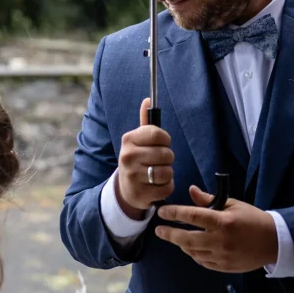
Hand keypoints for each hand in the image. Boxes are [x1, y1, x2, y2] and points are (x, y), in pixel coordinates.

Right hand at [116, 98, 175, 214]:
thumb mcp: (138, 140)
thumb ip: (146, 122)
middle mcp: (128, 156)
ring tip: (158, 174)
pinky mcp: (141, 193)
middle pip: (166, 154)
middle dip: (168, 159)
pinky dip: (166, 187)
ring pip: (167, 172)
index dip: (165, 140)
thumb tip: (148, 99)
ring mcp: (133, 176)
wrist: (125, 188)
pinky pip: (167, 188)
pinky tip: (157, 185)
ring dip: (168, 174)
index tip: (162, 144)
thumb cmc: (137, 160)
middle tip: (159, 161)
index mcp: (128, 140)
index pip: (157, 134)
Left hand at [155, 186, 277, 272]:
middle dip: (169, 234)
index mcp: (223, 221)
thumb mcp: (233, 204)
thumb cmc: (252, 219)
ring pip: (192, 252)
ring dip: (181, 244)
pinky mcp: (224, 267)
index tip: (161, 212)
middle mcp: (220, 240)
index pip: (192, 216)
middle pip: (186, 239)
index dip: (174, 213)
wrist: (274, 242)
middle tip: (159, 230)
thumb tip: (191, 191)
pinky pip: (202, 261)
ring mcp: (221, 256)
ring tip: (174, 237)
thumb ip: (210, 200)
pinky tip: (190, 247)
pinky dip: (193, 254)